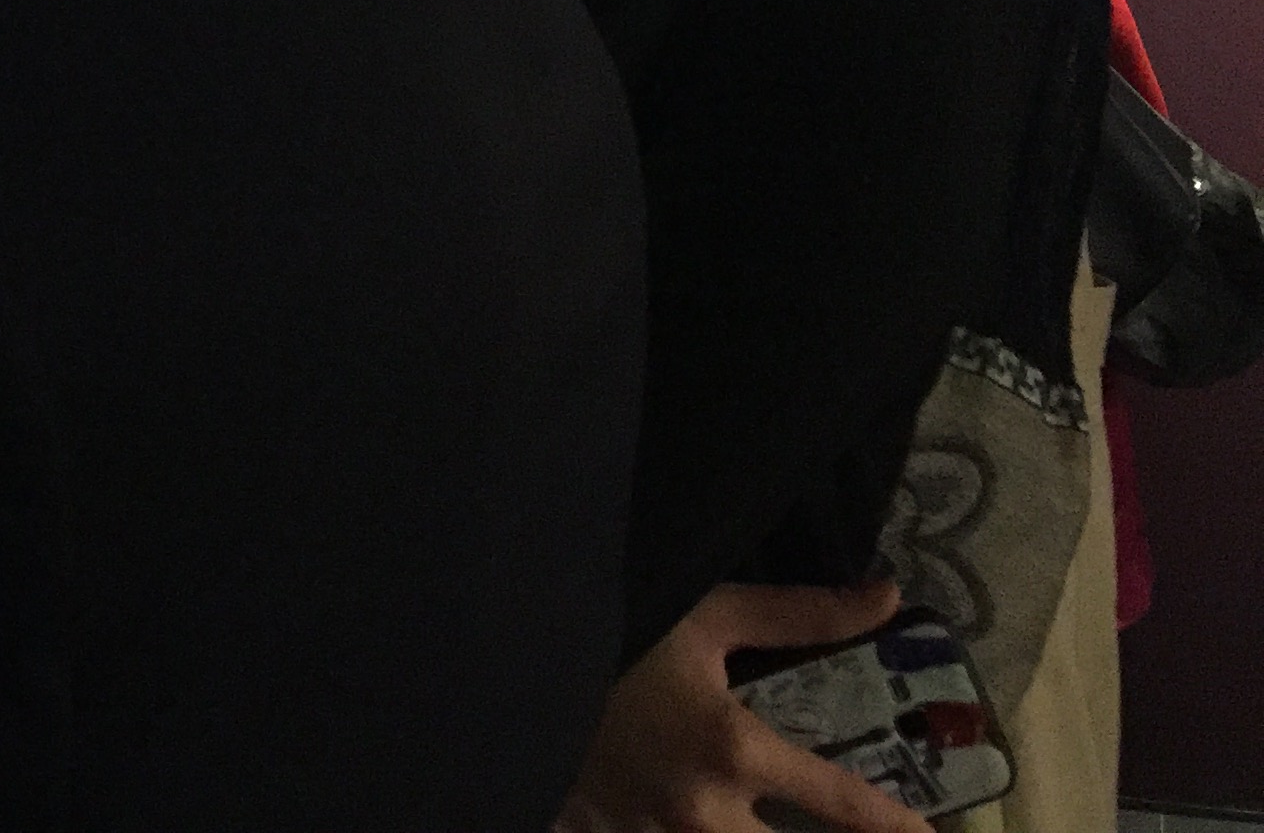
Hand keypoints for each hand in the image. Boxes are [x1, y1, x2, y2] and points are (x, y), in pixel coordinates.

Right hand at [555, 582, 929, 832]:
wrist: (506, 652)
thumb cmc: (610, 627)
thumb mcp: (704, 613)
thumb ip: (797, 614)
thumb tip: (886, 595)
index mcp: (732, 749)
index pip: (841, 805)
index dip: (897, 830)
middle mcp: (701, 810)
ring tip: (746, 829)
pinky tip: (672, 823)